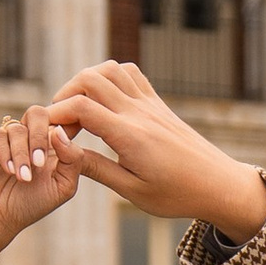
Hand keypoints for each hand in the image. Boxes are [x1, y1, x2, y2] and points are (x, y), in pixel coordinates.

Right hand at [0, 107, 84, 241]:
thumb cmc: (31, 204)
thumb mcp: (63, 186)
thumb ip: (73, 159)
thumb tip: (60, 131)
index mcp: (53, 143)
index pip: (63, 120)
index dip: (65, 126)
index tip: (64, 149)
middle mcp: (30, 135)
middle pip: (39, 114)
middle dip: (40, 137)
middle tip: (39, 163)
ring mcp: (8, 135)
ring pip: (18, 128)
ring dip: (22, 154)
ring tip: (23, 178)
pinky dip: (5, 153)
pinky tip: (9, 171)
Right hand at [45, 64, 265, 239]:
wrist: (219, 185)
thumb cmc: (176, 195)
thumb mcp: (131, 190)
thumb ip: (93, 166)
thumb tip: (58, 145)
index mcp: (130, 136)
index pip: (81, 107)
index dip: (56, 114)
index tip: (46, 132)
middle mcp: (139, 112)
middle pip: (90, 79)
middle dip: (65, 94)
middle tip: (62, 122)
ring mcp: (151, 104)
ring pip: (110, 69)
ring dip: (86, 80)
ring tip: (79, 108)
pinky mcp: (158, 104)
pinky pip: (131, 73)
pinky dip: (110, 76)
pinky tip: (105, 100)